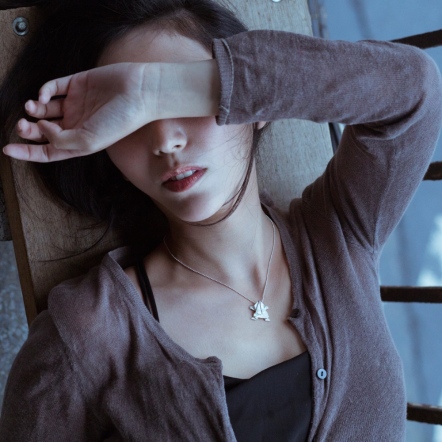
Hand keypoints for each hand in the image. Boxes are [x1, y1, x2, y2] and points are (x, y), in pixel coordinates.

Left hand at [3, 63, 156, 161]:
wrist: (139, 93)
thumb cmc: (120, 121)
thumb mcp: (89, 141)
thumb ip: (61, 140)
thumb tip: (41, 128)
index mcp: (80, 142)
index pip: (49, 151)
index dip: (27, 153)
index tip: (7, 149)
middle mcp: (76, 124)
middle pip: (43, 130)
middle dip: (28, 129)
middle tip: (23, 125)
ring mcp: (76, 104)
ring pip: (44, 109)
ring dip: (33, 110)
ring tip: (32, 108)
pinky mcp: (77, 84)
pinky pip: (52, 87)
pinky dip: (43, 91)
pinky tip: (44, 96)